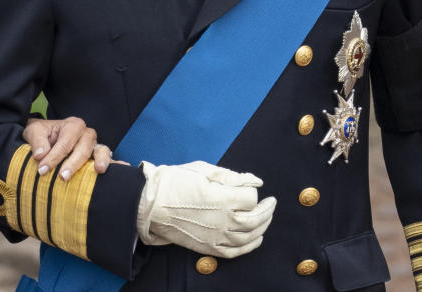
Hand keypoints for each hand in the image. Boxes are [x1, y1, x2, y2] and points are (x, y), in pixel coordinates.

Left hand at [22, 116, 116, 179]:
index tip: (42, 169)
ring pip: (100, 151)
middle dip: (73, 163)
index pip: (65, 142)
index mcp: (72, 125)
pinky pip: (109, 160)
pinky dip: (117, 164)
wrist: (45, 138)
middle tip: (62, 177)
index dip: (54, 156)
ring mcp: (94, 146)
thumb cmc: (41, 135)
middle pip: (83, 148)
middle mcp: (86, 134)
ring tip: (99, 171)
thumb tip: (41, 155)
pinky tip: (125, 168)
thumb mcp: (34, 132)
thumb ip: (37, 141)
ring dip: (99, 161)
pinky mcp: (97, 157)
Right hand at [136, 160, 275, 258]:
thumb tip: (255, 181)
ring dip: (262, 227)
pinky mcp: (209, 247)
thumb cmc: (174, 182)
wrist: (150, 204)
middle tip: (271, 203)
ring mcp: (216, 236)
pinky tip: (256, 238)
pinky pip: (236, 251)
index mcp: (222, 199)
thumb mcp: (202, 170)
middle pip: (256, 219)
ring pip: (249, 236)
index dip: (251, 190)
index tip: (246, 185)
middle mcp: (223, 221)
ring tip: (266, 218)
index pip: (251, 197)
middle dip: (267, 210)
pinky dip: (250, 246)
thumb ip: (232, 176)